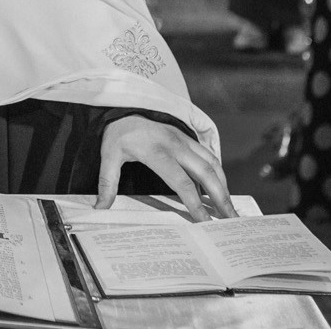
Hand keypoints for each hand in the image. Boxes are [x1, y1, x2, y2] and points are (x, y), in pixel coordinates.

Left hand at [96, 116, 235, 219]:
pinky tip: (223, 189)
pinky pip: (209, 156)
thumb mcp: (108, 157)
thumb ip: (107, 183)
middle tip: (230, 220)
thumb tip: (99, 209)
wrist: (124, 108)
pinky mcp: (188, 138)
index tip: (204, 222)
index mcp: (156, 151)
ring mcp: (185, 139)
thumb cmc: (117, 135)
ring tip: (231, 209)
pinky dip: (219, 173)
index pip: (181, 182)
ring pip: (212, 163)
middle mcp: (176, 144)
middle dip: (220, 197)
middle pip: (205, 173)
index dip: (194, 203)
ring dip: (224, 186)